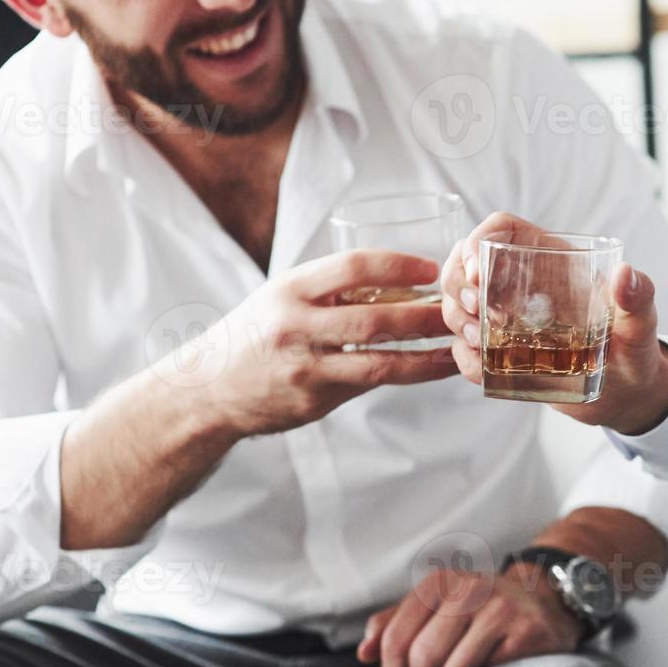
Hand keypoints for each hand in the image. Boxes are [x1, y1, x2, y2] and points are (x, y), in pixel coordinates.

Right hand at [159, 249, 457, 437]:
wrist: (208, 389)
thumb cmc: (256, 334)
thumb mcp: (282, 296)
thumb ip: (331, 290)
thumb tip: (401, 284)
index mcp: (290, 289)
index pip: (352, 266)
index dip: (397, 265)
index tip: (431, 268)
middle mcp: (296, 326)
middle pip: (376, 318)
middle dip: (425, 316)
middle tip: (459, 312)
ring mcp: (305, 368)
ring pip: (380, 363)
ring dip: (426, 357)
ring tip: (458, 350)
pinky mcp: (313, 401)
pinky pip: (367, 385)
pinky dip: (403, 376)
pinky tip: (431, 371)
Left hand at [356, 560, 583, 666]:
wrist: (544, 602)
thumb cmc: (481, 611)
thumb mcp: (437, 608)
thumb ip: (396, 625)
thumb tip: (364, 652)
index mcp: (439, 583)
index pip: (396, 637)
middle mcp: (468, 588)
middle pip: (420, 655)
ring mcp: (499, 607)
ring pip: (450, 666)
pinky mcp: (525, 631)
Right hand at [440, 212, 667, 435]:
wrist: (626, 393)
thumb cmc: (634, 348)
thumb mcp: (640, 323)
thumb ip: (639, 298)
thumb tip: (626, 274)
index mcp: (550, 260)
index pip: (500, 229)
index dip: (477, 241)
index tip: (478, 273)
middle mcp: (521, 283)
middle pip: (465, 263)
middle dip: (458, 285)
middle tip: (476, 313)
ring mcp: (506, 318)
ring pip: (458, 303)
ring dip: (457, 319)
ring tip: (480, 339)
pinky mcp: (501, 352)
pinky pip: (466, 349)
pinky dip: (465, 358)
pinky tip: (483, 367)